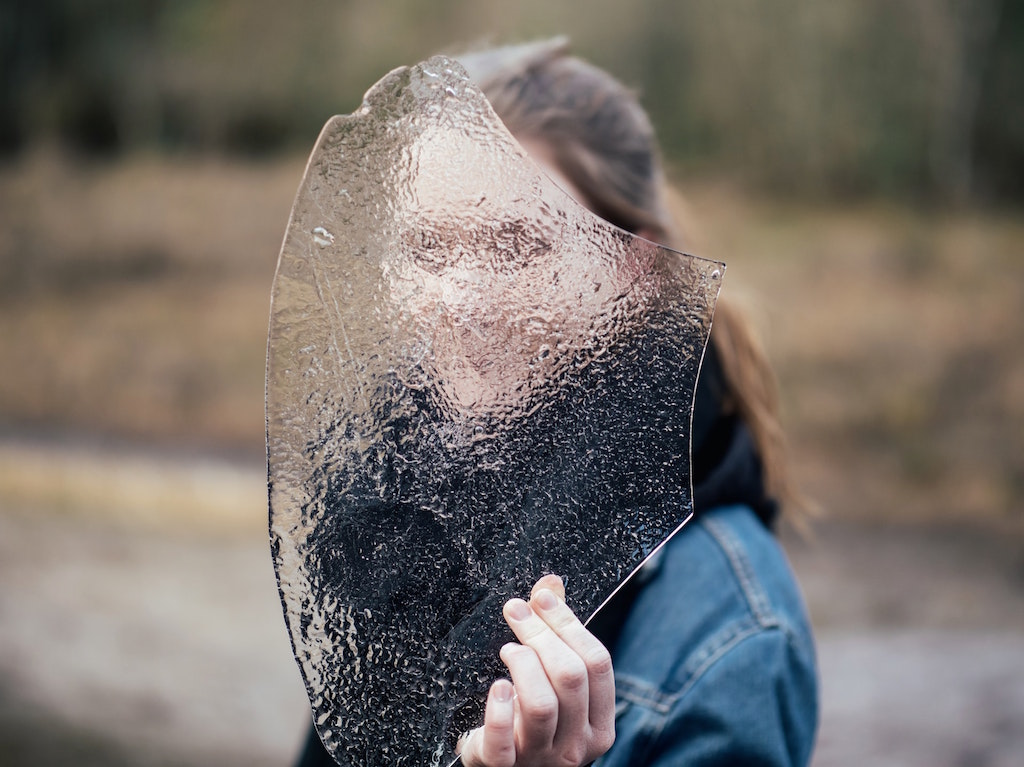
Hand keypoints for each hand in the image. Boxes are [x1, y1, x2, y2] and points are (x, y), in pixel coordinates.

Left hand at [457, 575, 615, 766]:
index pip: (597, 663)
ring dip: (523, 665)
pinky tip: (497, 686)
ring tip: (508, 649)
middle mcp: (577, 745)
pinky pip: (503, 738)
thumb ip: (556, 633)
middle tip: (515, 610)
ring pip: (542, 704)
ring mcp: (542, 758)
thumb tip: (552, 584)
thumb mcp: (552, 682)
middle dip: (541, 633)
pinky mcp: (504, 766)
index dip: (568, 623)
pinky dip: (499, 708)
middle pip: (570, 677)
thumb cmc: (530, 720)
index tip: (542, 598)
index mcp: (598, 723)